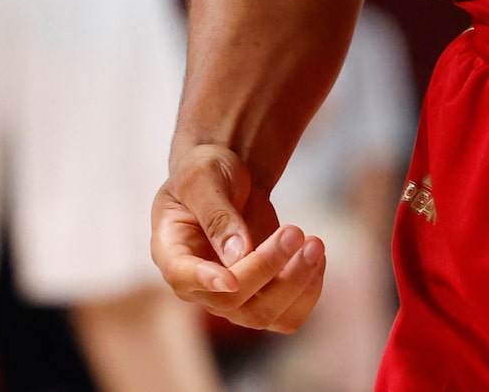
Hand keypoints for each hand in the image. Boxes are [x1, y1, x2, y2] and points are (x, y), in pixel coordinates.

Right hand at [153, 143, 326, 330]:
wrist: (229, 177)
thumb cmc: (208, 172)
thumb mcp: (203, 178)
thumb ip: (217, 214)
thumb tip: (238, 253)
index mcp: (173, 253)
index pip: (184, 278)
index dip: (206, 282)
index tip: (232, 279)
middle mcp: (199, 285)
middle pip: (232, 302)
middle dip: (267, 267)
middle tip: (295, 231)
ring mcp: (231, 296)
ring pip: (263, 316)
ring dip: (295, 285)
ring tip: (314, 244)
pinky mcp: (261, 297)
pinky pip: (287, 315)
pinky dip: (308, 291)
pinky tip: (316, 256)